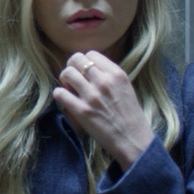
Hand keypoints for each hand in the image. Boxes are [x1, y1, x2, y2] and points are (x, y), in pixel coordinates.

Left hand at [53, 51, 154, 169]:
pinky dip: (60, 95)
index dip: (85, 62)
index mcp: (116, 74)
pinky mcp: (82, 111)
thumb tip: (89, 69)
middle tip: (74, 79)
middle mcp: (104, 81)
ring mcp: (92, 96)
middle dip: (72, 67)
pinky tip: (66, 100)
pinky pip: (60, 93)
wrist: (133, 140)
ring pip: (66, 73)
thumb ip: (109, 76)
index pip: (91, 54)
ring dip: (65, 80)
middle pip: (76, 59)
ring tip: (70, 89)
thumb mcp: (126, 87)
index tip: (85, 72)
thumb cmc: (130, 115)